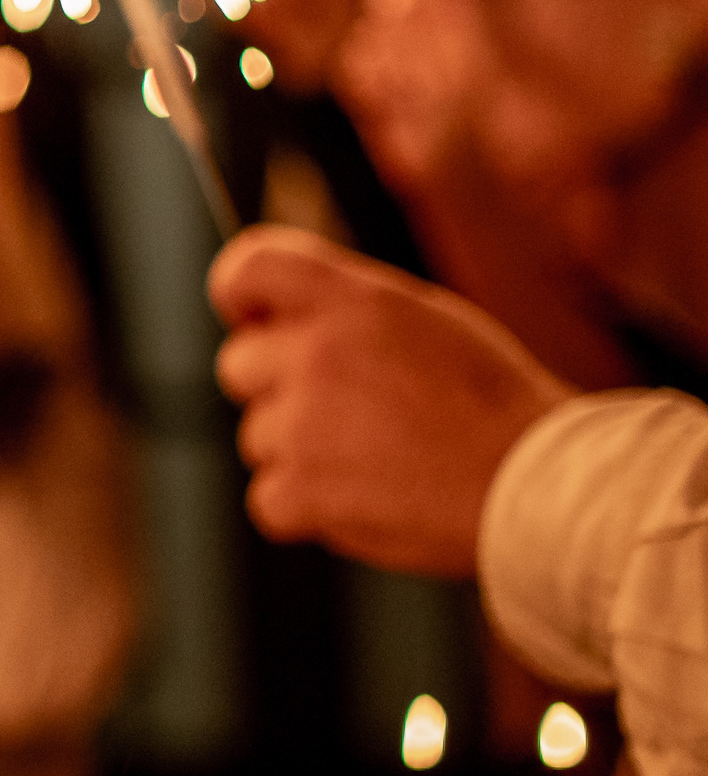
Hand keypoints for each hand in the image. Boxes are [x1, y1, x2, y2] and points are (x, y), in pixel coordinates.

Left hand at [208, 225, 571, 575]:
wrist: (538, 486)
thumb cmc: (491, 402)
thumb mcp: (425, 319)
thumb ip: (345, 310)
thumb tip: (277, 315)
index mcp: (351, 299)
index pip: (247, 266)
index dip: (239, 292)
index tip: (254, 317)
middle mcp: (316, 352)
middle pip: (238, 364)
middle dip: (278, 387)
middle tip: (349, 409)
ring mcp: (302, 423)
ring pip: (258, 435)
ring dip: (300, 451)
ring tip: (378, 458)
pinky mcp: (300, 489)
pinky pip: (268, 497)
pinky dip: (305, 508)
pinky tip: (364, 499)